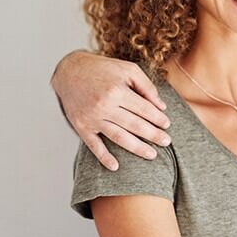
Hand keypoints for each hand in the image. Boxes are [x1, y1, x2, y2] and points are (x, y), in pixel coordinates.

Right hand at [52, 51, 171, 169]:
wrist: (69, 71)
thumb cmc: (102, 69)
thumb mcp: (127, 69)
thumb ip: (146, 86)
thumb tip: (162, 106)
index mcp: (116, 90)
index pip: (143, 108)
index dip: (157, 118)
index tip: (167, 125)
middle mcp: (104, 105)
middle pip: (134, 125)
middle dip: (153, 135)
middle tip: (166, 141)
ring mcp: (92, 118)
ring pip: (118, 137)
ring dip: (137, 148)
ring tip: (152, 155)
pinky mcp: (81, 126)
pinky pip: (93, 145)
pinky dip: (104, 157)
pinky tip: (115, 167)